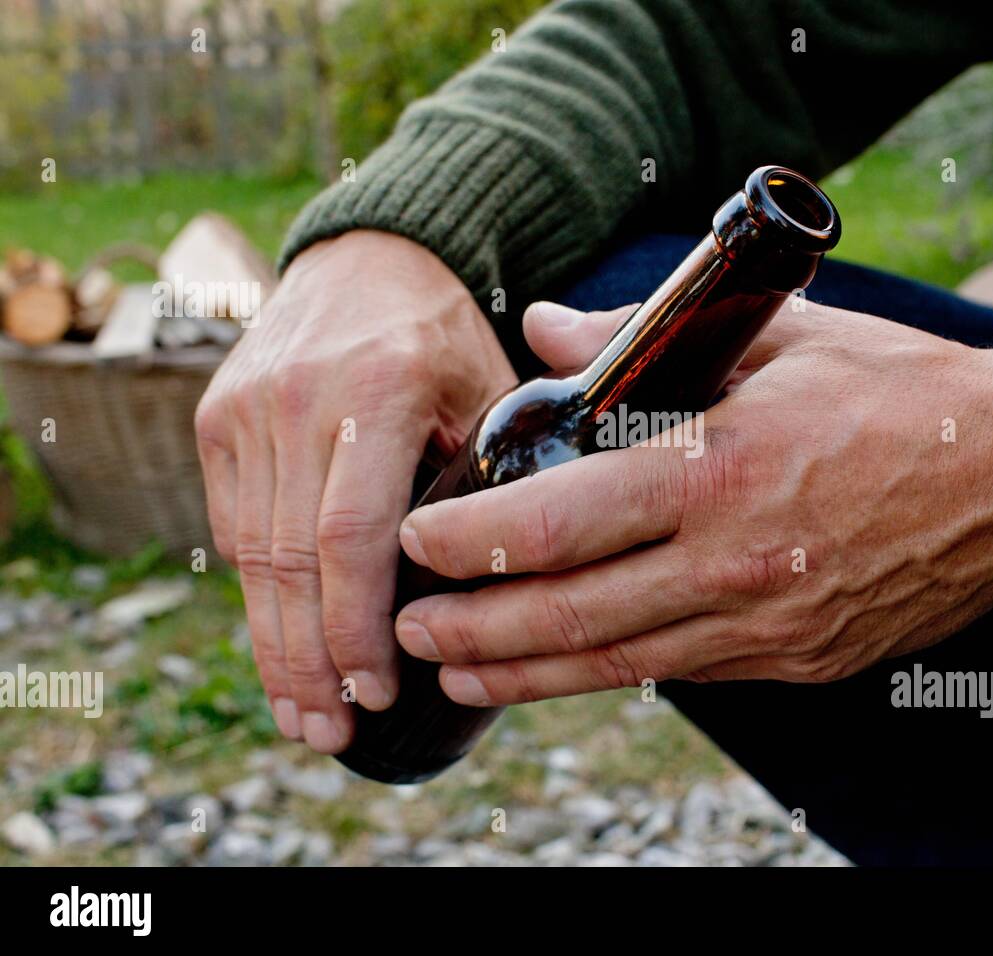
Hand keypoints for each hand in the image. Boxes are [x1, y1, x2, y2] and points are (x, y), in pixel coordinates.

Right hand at [195, 230, 515, 750]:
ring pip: (249, 555)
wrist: (364, 260)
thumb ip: (490, 481)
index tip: (377, 694)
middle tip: (329, 735)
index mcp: (381, 390)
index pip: (350, 534)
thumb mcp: (489, 392)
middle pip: (289, 560)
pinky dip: (259, 595)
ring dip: (274, 645)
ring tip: (302, 716)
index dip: (357, 626)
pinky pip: (232, 527)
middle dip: (308, 661)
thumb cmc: (444, 339)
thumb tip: (494, 593)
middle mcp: (298, 399)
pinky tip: (282, 645)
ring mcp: (244, 408)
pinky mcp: (215, 420)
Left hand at [394, 299, 992, 704]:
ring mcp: (768, 625)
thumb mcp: (781, 341)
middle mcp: (736, 562)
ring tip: (457, 674)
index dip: (474, 538)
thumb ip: (652, 337)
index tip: (418, 540)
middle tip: (408, 630)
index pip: (563, 519)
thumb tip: (552, 330)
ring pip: (616, 664)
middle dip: (473, 627)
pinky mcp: (797, 661)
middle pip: (570, 613)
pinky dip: (609, 673)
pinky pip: (682, 672)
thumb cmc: (907, 394)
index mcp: (723, 468)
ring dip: (524, 671)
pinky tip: (566, 668)